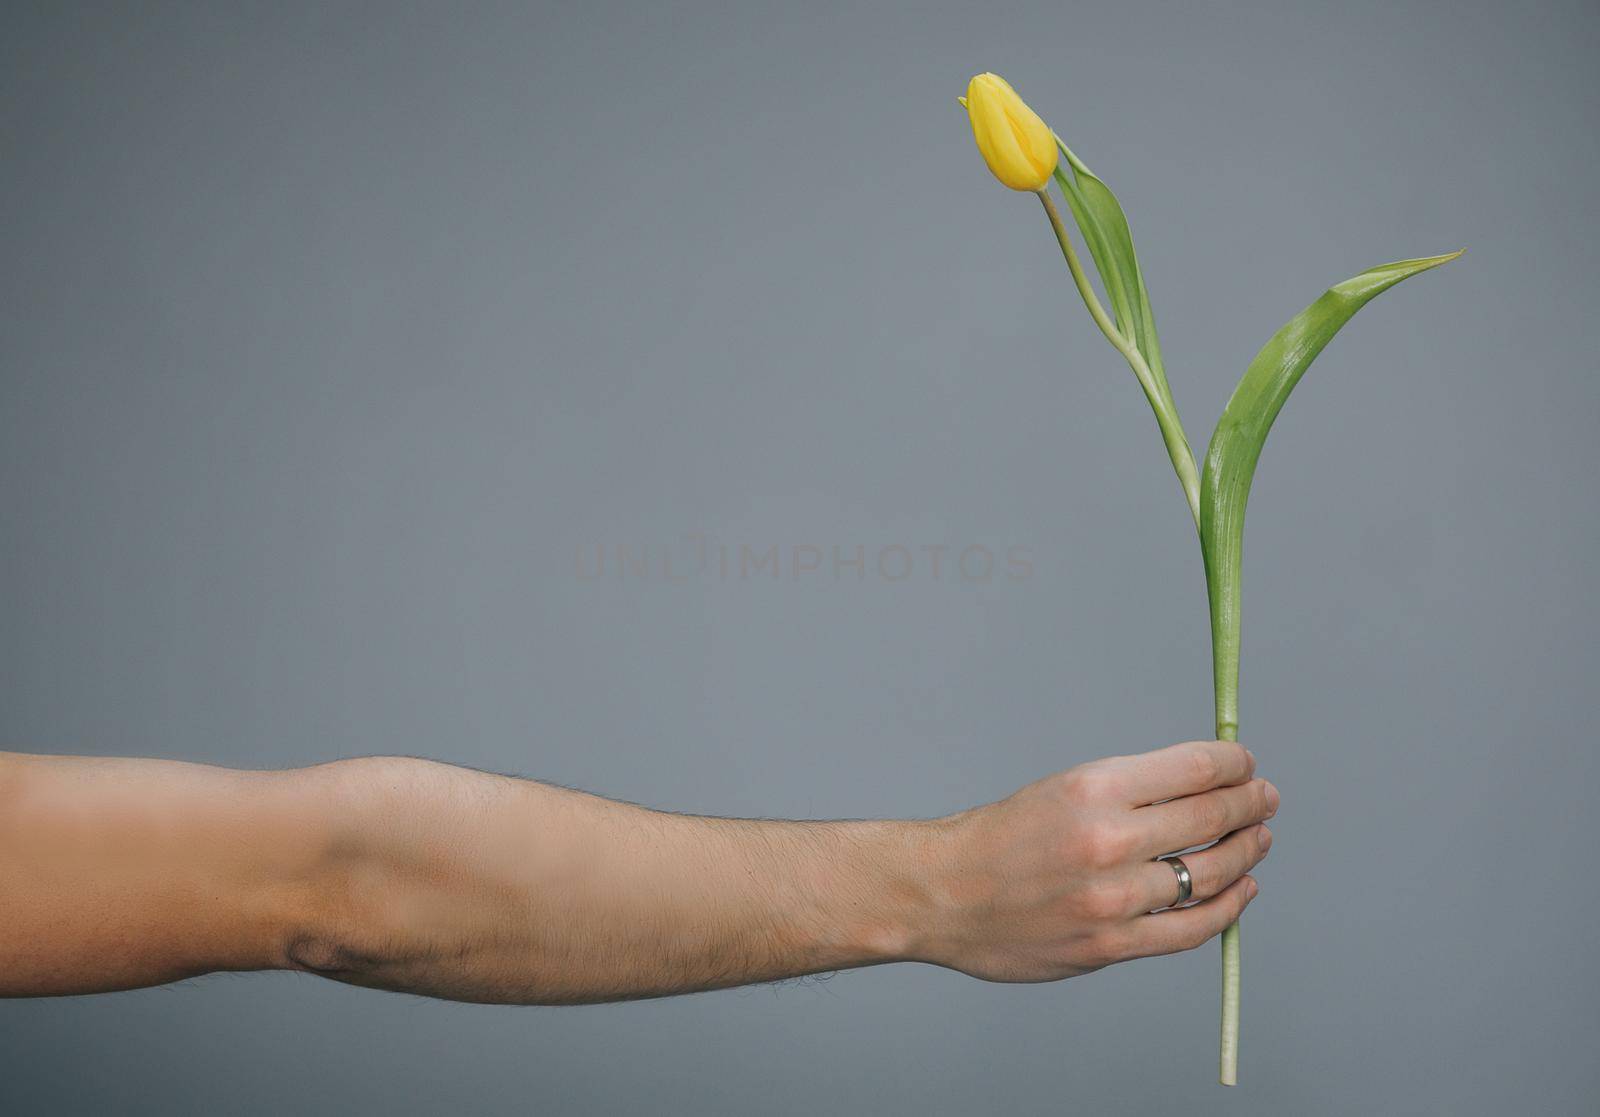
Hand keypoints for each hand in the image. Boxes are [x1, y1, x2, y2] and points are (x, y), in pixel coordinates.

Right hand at [915, 741, 1276, 980]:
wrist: (942, 894)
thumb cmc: (1000, 839)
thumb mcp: (1061, 789)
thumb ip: (1130, 790)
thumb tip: (1200, 784)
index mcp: (1094, 788)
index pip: (1195, 769)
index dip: (1234, 764)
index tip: (1246, 764)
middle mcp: (1108, 840)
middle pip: (1211, 816)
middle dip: (1250, 804)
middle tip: (1265, 798)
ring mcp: (1112, 898)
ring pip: (1210, 873)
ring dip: (1246, 853)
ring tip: (1258, 841)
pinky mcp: (1110, 944)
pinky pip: (1190, 928)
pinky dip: (1226, 908)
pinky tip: (1239, 891)